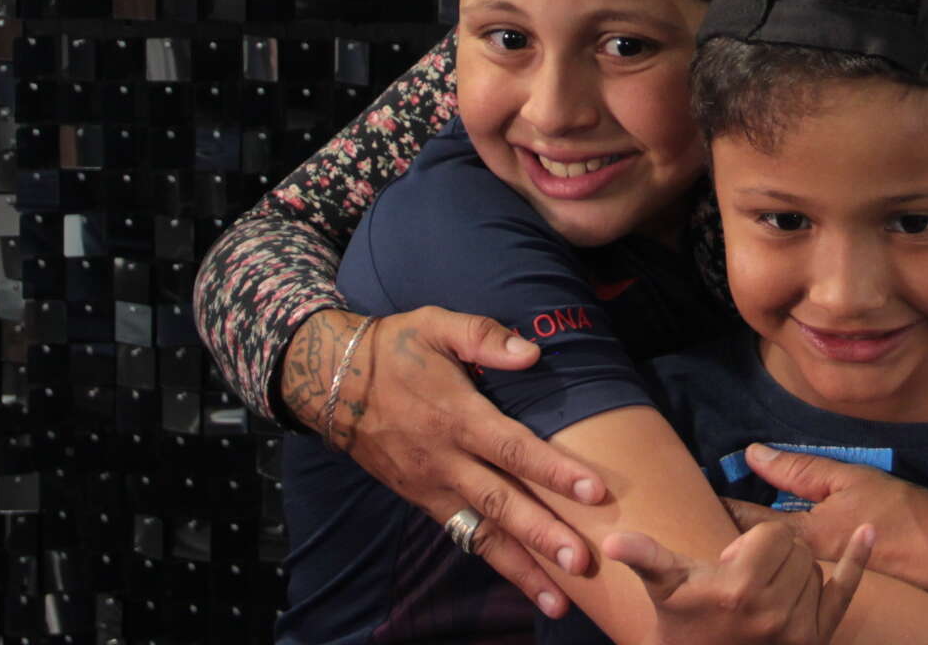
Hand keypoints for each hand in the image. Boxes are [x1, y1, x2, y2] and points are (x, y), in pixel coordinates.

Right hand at [281, 306, 609, 615]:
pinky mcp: (423, 501)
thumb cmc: (395, 349)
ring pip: (482, 534)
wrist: (335, 384)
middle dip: (542, 536)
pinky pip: (463, 536)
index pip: (513, 449)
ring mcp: (433, 487)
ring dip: (521, 569)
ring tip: (558, 600)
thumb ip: (483, 337)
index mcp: (457, 417)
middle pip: (501, 504)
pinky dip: (493, 560)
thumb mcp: (436, 325)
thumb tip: (532, 353)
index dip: (553, 470)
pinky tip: (522, 583)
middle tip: (580, 563)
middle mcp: (446, 461)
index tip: (592, 491)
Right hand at [603, 522, 875, 644]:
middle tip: (747, 579)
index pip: (773, 534)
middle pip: (796, 549)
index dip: (752, 543)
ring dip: (796, 570)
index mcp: (740, 588)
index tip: (732, 564)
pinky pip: (846, 591)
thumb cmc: (682, 628)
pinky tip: (868, 534)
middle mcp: (776, 610)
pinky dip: (858, 561)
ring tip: (765, 592)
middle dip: (774, 555)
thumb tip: (613, 541)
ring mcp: (800, 629)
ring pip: (815, 568)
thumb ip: (646, 558)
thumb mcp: (667, 590)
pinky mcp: (818, 640)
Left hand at [727, 443, 927, 616]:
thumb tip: (753, 455)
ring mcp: (817, 585)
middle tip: (710, 524)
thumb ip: (798, 469)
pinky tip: (776, 569)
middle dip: (735, 537)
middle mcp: (804, 563)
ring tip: (736, 546)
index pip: (749, 519)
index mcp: (803, 533)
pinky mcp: (834, 597)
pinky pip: (798, 584)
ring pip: (773, 570)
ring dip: (757, 557)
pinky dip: (782, 574)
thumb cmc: (897, 510)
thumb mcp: (847, 478)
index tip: (699, 498)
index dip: (724, 507)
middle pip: (755, 552)